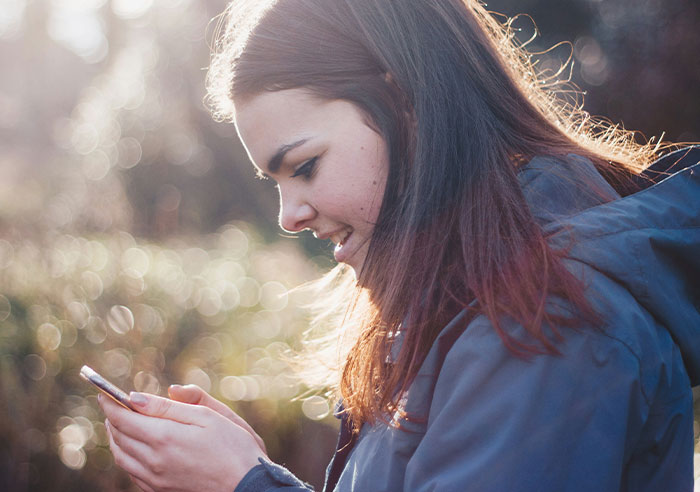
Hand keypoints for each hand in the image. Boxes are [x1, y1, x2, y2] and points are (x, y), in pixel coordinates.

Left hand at [99, 390, 266, 491]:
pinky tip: (133, 448)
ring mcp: (155, 479)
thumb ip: (170, 406)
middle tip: (111, 404)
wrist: (247, 486)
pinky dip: (125, 456)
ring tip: (118, 423)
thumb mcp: (207, 416)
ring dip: (115, 437)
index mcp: (164, 438)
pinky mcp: (160, 491)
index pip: (123, 418)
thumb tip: (136, 397)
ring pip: (121, 456)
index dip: (110, 404)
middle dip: (112, 418)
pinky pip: (131, 472)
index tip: (103, 392)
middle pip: (118, 437)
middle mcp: (153, 461)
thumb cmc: (233, 446)